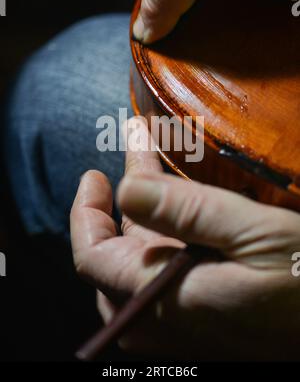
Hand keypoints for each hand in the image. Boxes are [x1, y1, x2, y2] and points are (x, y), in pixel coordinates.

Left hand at [71, 119, 299, 359]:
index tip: (95, 175)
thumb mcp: (254, 235)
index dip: (86, 212)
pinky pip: (166, 276)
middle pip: (117, 254)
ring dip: (147, 211)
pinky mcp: (201, 319)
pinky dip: (167, 234)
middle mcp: (162, 320)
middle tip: (138, 155)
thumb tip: (127, 189)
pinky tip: (182, 208)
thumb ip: (187, 212)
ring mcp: (181, 323)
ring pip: (143, 262)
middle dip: (125, 200)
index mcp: (165, 300)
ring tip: (158, 165)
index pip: (92, 258)